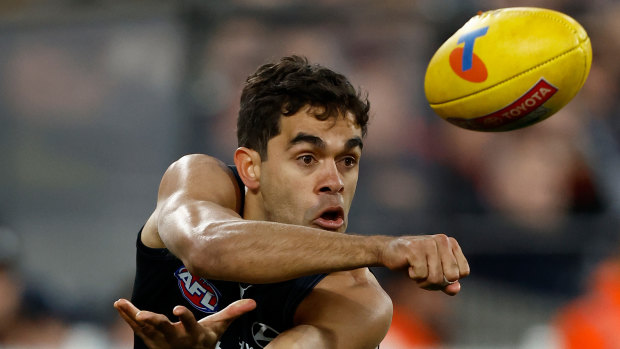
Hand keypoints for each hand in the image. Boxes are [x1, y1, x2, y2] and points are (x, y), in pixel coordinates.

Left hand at [114, 298, 255, 348]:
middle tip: (143, 315)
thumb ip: (233, 313)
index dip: (184, 318)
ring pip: (145, 329)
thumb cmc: (204, 339)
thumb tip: (253, 302)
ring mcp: (161, 342)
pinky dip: (127, 316)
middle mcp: (176, 339)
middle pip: (164, 330)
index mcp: (193, 335)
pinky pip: (137, 328)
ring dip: (132, 316)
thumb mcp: (219, 328)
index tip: (177, 309)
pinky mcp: (150, 341)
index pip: (189, 325)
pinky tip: (119, 304)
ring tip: (120, 302)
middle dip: (154, 322)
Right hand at [380, 234, 469, 295]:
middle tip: (425, 275)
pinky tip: (408, 267)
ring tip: (416, 271)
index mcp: (451, 244)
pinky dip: (414, 276)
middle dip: (437, 282)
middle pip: (451, 276)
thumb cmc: (415, 263)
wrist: (388, 252)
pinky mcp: (414, 249)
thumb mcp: (435, 274)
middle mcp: (442, 240)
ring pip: (436, 277)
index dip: (450, 280)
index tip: (437, 274)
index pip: (463, 272)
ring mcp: (428, 243)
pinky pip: (421, 275)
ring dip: (423, 281)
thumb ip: (448, 283)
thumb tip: (455, 289)